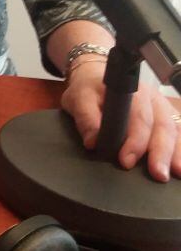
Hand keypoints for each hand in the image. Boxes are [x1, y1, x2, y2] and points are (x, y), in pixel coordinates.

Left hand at [60, 60, 180, 181]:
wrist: (96, 76)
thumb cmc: (88, 89)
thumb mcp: (79, 99)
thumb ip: (86, 118)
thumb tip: (93, 142)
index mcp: (130, 91)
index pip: (138, 117)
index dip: (135, 141)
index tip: (126, 161)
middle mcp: (152, 97)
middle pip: (163, 126)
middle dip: (161, 153)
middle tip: (158, 174)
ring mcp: (162, 106)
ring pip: (175, 130)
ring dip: (176, 154)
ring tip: (174, 174)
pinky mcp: (168, 115)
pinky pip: (179, 131)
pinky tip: (180, 166)